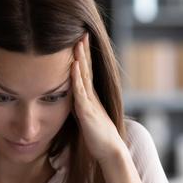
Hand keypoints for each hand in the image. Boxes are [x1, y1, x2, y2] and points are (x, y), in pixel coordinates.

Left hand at [71, 33, 124, 165]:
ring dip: (81, 59)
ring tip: (78, 42)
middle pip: (87, 68)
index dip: (83, 55)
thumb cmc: (97, 136)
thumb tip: (72, 99)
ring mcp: (90, 102)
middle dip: (84, 50)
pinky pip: (81, 92)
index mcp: (90, 96)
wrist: (109, 150)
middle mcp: (91, 96)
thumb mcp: (85, 116)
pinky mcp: (87, 112)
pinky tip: (74, 66)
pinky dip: (76, 78)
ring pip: (84, 76)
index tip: (80, 39)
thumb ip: (79, 106)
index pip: (86, 71)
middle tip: (82, 32)